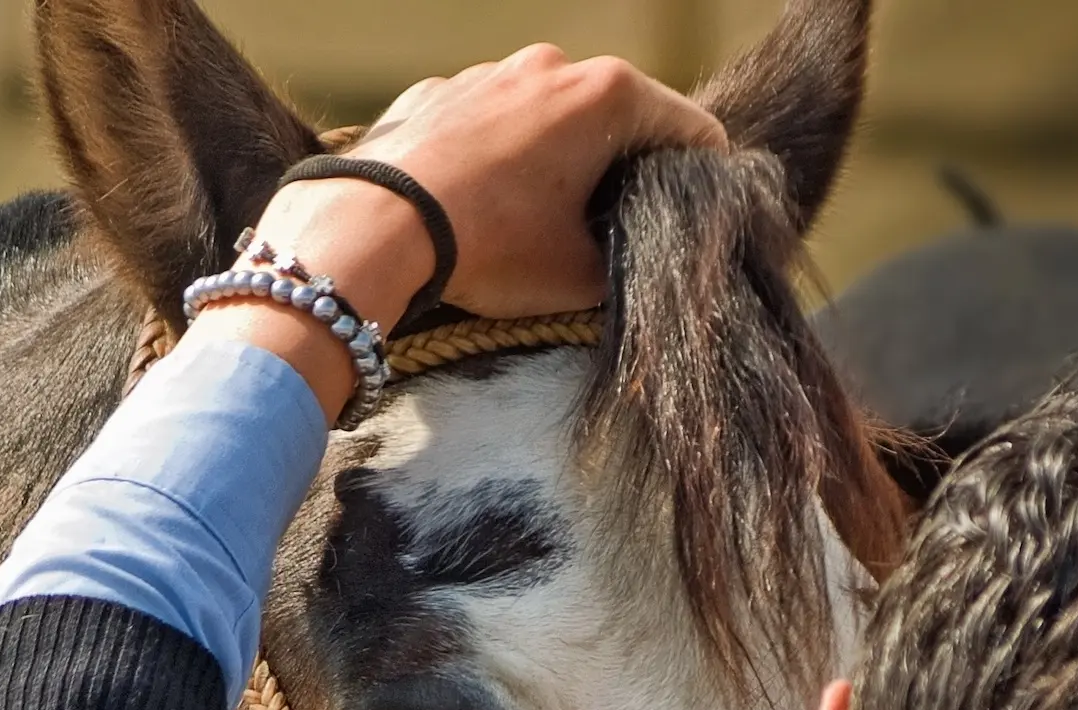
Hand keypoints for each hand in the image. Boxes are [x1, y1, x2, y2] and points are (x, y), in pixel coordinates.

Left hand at [184, 45, 726, 421]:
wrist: (374, 227)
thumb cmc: (488, 247)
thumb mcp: (575, 276)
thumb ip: (624, 262)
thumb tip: (630, 260)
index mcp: (609, 96)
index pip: (692, 131)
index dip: (703, 180)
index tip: (694, 219)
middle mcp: (554, 65)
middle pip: (617, 117)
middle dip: (620, 169)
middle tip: (606, 230)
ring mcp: (491, 72)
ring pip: (547, 116)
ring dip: (553, 159)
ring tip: (530, 221)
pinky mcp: (437, 91)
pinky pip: (486, 124)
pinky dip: (492, 156)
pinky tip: (472, 205)